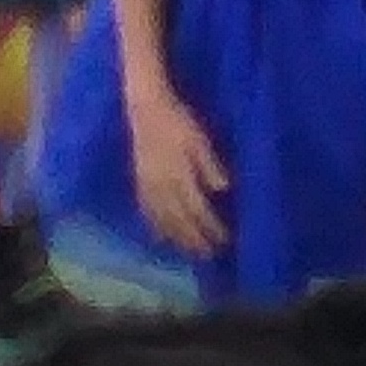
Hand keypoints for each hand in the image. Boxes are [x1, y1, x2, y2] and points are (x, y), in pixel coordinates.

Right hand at [129, 83, 232, 260]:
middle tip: (210, 256)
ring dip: (177, 239)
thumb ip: (209, 165)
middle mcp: (161, 187)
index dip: (212, 228)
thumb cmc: (178, 121)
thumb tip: (223, 189)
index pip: (198, 210)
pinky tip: (161, 237)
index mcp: (178, 176)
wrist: (145, 108)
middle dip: (195, 241)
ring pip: (163, 221)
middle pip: (180, 222)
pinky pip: (147, 212)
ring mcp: (148, 187)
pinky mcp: (139, 183)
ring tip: (189, 253)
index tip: (226, 240)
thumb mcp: (199, 139)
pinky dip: (155, 228)